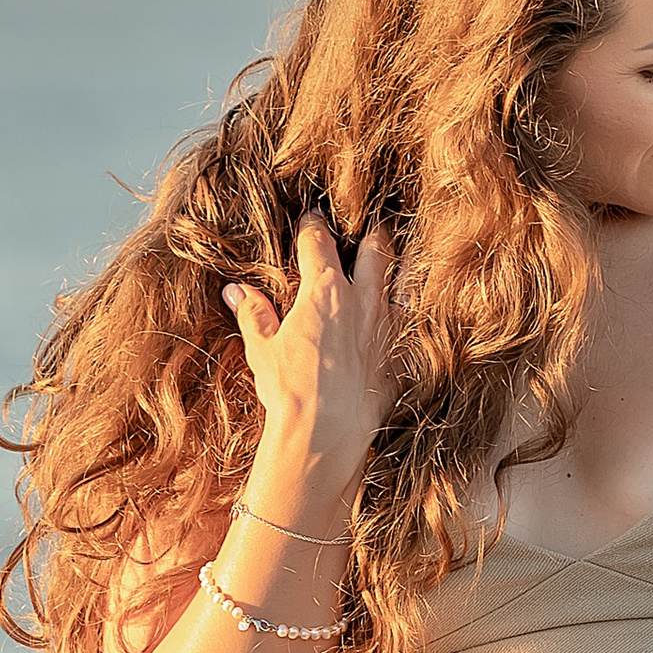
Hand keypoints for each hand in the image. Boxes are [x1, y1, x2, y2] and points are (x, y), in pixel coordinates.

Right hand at [226, 214, 394, 504]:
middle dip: (371, 233)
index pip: (319, 241)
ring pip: (405, 278)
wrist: (327, 433)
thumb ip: (254, 314)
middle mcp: (363, 300)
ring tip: (397, 261)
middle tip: (367, 229)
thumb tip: (237, 291)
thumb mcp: (262, 350)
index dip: (313, 226)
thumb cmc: (291, 391)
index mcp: (324, 290)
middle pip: (376, 248)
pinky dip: (412, 310)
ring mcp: (388, 326)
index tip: (311, 220)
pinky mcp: (403, 354)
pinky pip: (415, 320)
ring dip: (400, 267)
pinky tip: (409, 312)